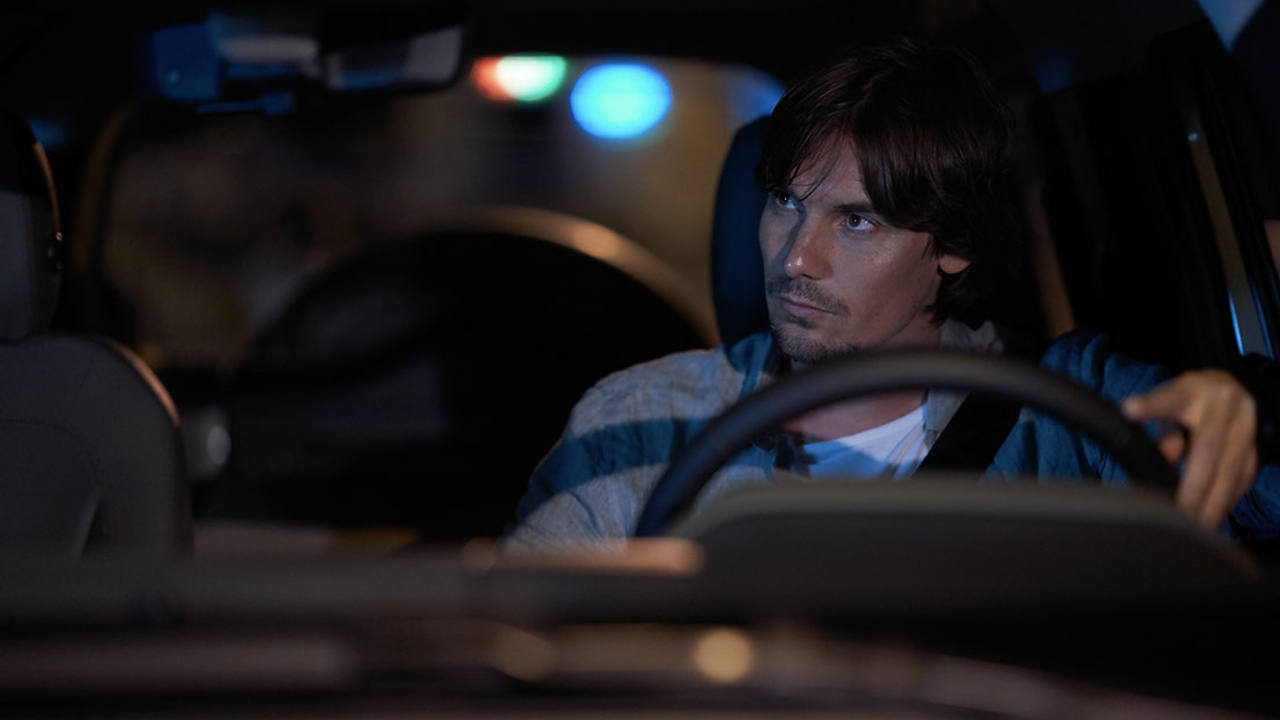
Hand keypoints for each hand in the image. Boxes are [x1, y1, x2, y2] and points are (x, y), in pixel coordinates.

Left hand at [1120, 370, 1256, 528]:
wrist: (1228, 389)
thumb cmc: (1187, 402)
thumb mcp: (1167, 407)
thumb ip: (1162, 432)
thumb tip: (1164, 460)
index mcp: (1191, 391)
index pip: (1169, 398)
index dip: (1150, 406)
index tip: (1129, 410)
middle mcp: (1223, 407)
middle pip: (1208, 449)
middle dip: (1194, 487)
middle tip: (1179, 515)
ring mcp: (1245, 427)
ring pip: (1232, 469)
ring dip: (1214, 502)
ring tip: (1198, 527)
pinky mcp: (1257, 446)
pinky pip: (1244, 478)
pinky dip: (1229, 500)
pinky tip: (1216, 516)